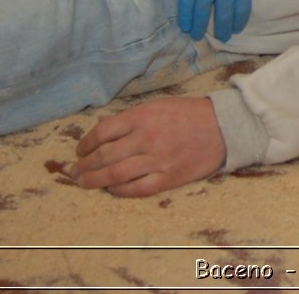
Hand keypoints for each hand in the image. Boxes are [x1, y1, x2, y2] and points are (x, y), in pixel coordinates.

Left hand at [70, 97, 224, 196]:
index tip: (80, 149)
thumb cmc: (189, 114)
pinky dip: (119, 191)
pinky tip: (110, 189)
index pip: (103, 132)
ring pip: (115, 175)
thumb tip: (102, 129)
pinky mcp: (168, 178)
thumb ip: (131, 119)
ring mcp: (157, 160)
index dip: (86, 143)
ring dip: (94, 180)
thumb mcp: (158, 106)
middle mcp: (146, 139)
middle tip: (75, 171)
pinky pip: (137, 189)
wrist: (223, 127)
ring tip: (83, 183)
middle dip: (85, 165)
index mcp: (142, 117)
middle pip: (105, 156)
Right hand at [173, 0, 298, 40]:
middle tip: (222, 38)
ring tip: (198, 36)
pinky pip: (186, 6)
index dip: (238, 20)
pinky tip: (185, 25)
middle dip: (222, 29)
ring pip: (202, 14)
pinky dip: (185, 18)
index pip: (242, 8)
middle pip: (223, 15)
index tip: (235, 28)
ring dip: (201, 27)